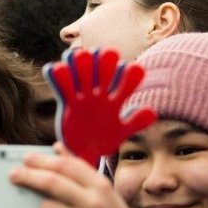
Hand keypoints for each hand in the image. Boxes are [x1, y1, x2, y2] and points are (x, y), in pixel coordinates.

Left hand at [11, 146, 160, 207]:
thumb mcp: (102, 189)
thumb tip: (57, 147)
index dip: (42, 160)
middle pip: (51, 183)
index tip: (26, 158)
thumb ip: (78, 168)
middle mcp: (93, 203)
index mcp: (100, 185)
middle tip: (13, 174)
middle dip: (28, 176)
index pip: (65, 166)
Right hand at [44, 48, 156, 166]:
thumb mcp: (120, 132)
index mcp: (115, 99)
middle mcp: (100, 93)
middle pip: (103, 70)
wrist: (84, 152)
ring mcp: (83, 96)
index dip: (127, 73)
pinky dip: (57, 76)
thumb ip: (135, 122)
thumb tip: (153, 112)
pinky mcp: (67, 102)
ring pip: (82, 73)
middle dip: (104, 62)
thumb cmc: (103, 141)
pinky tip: (54, 68)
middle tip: (104, 55)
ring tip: (78, 57)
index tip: (129, 70)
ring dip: (80, 64)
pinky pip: (62, 87)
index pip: (125, 78)